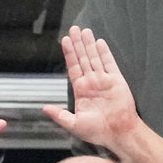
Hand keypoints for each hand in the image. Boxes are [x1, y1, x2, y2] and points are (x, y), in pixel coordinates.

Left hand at [42, 26, 140, 150]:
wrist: (118, 133)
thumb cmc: (97, 131)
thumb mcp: (74, 125)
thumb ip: (59, 115)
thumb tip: (44, 108)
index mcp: (80, 90)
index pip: (73, 68)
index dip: (69, 54)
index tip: (64, 41)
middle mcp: (91, 82)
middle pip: (83, 58)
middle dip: (78, 44)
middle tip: (73, 29)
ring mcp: (104, 80)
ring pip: (95, 58)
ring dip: (89, 44)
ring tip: (84, 31)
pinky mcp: (117, 80)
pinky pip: (110, 64)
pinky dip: (105, 53)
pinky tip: (99, 42)